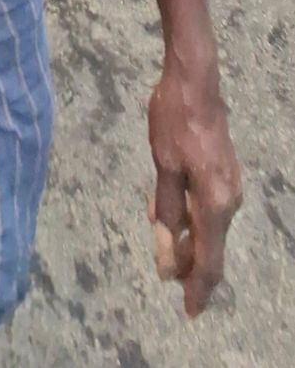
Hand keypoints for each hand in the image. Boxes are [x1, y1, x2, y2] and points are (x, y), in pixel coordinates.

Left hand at [147, 64, 241, 315]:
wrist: (195, 80)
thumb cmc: (174, 120)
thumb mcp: (164, 167)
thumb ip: (166, 211)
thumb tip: (166, 253)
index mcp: (216, 203)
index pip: (209, 261)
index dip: (197, 289)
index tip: (189, 312)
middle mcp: (229, 200)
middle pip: (210, 247)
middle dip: (187, 264)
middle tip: (163, 275)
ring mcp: (230, 185)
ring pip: (209, 226)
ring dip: (186, 239)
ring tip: (162, 245)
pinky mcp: (223, 171)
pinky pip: (208, 207)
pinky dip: (189, 217)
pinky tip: (166, 212)